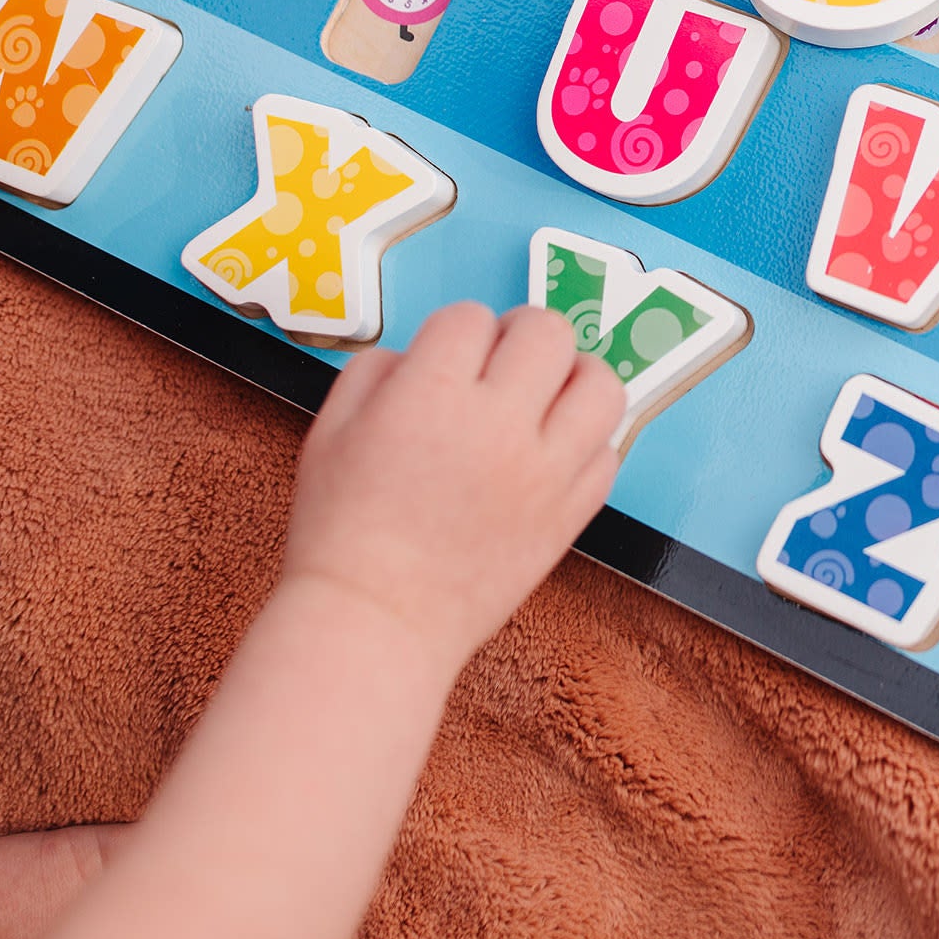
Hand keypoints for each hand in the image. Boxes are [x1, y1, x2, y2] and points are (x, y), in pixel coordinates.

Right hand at [281, 304, 623, 668]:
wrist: (376, 621)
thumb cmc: (342, 531)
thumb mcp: (330, 429)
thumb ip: (377, 369)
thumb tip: (422, 353)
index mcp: (431, 395)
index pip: (470, 317)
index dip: (454, 331)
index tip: (446, 355)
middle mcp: (498, 424)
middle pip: (547, 331)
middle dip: (519, 334)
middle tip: (502, 358)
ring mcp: (543, 472)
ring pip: (601, 385)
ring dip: (574, 376)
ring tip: (547, 393)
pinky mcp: (568, 516)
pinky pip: (608, 454)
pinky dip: (587, 441)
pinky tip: (553, 449)